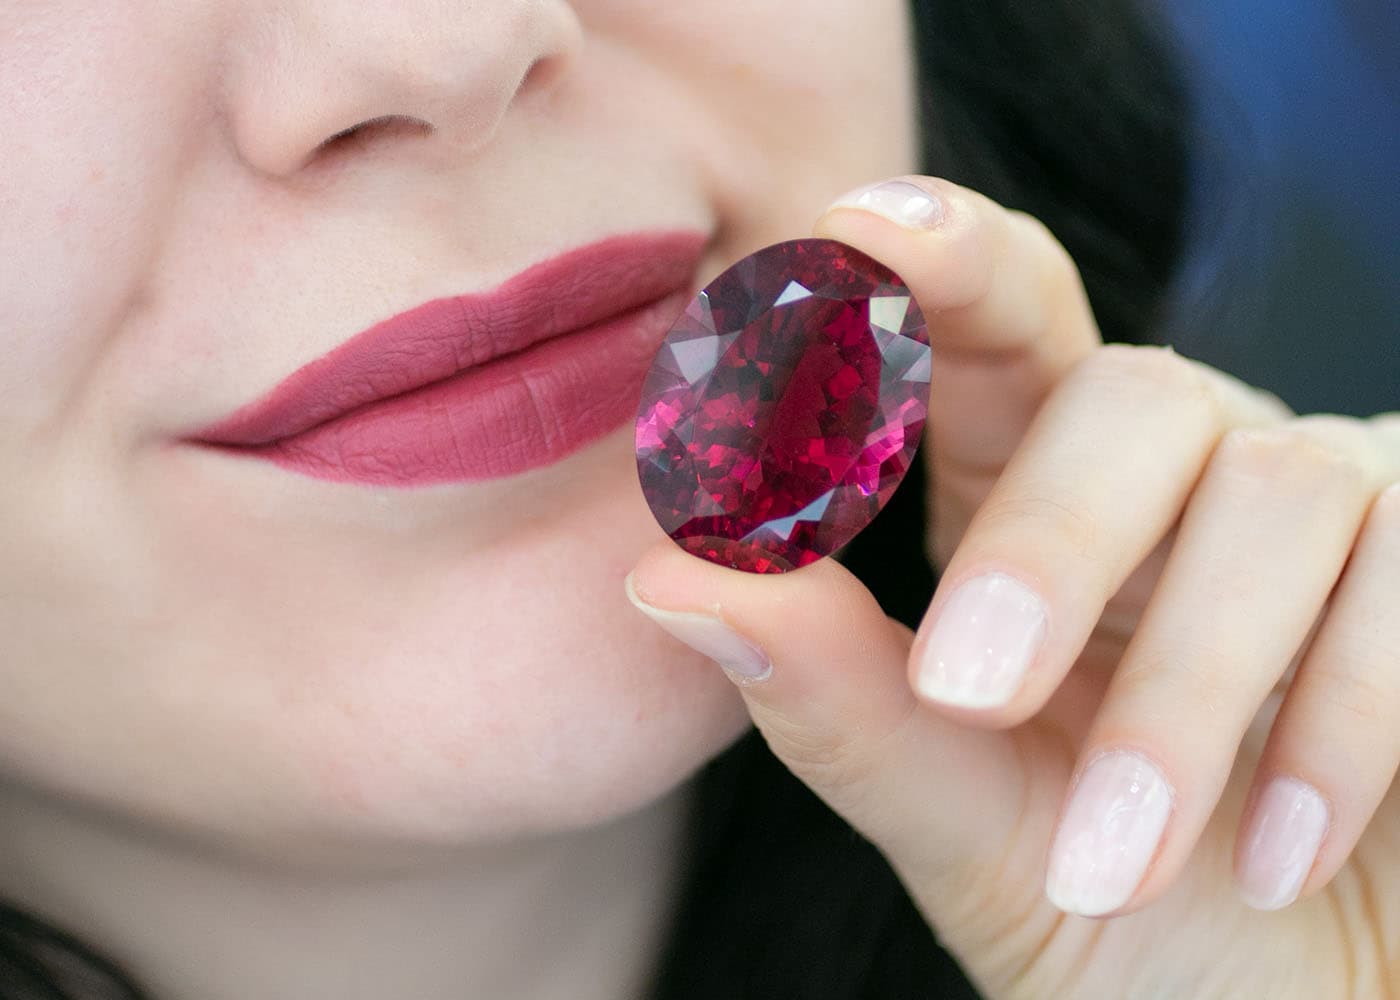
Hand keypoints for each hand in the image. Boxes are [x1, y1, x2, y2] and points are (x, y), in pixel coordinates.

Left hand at [625, 176, 1399, 999]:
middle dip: (1049, 543)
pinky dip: (1342, 723)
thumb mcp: (965, 818)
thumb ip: (834, 701)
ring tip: (1116, 862)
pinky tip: (1276, 856)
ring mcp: (1331, 506)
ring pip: (1279, 486)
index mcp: (1032, 495)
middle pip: (1128, 395)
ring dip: (1188, 694)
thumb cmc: (1124, 918)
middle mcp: (1180, 472)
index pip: (989, 324)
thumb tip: (662, 580)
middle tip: (967, 696)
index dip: (929, 263)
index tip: (840, 237)